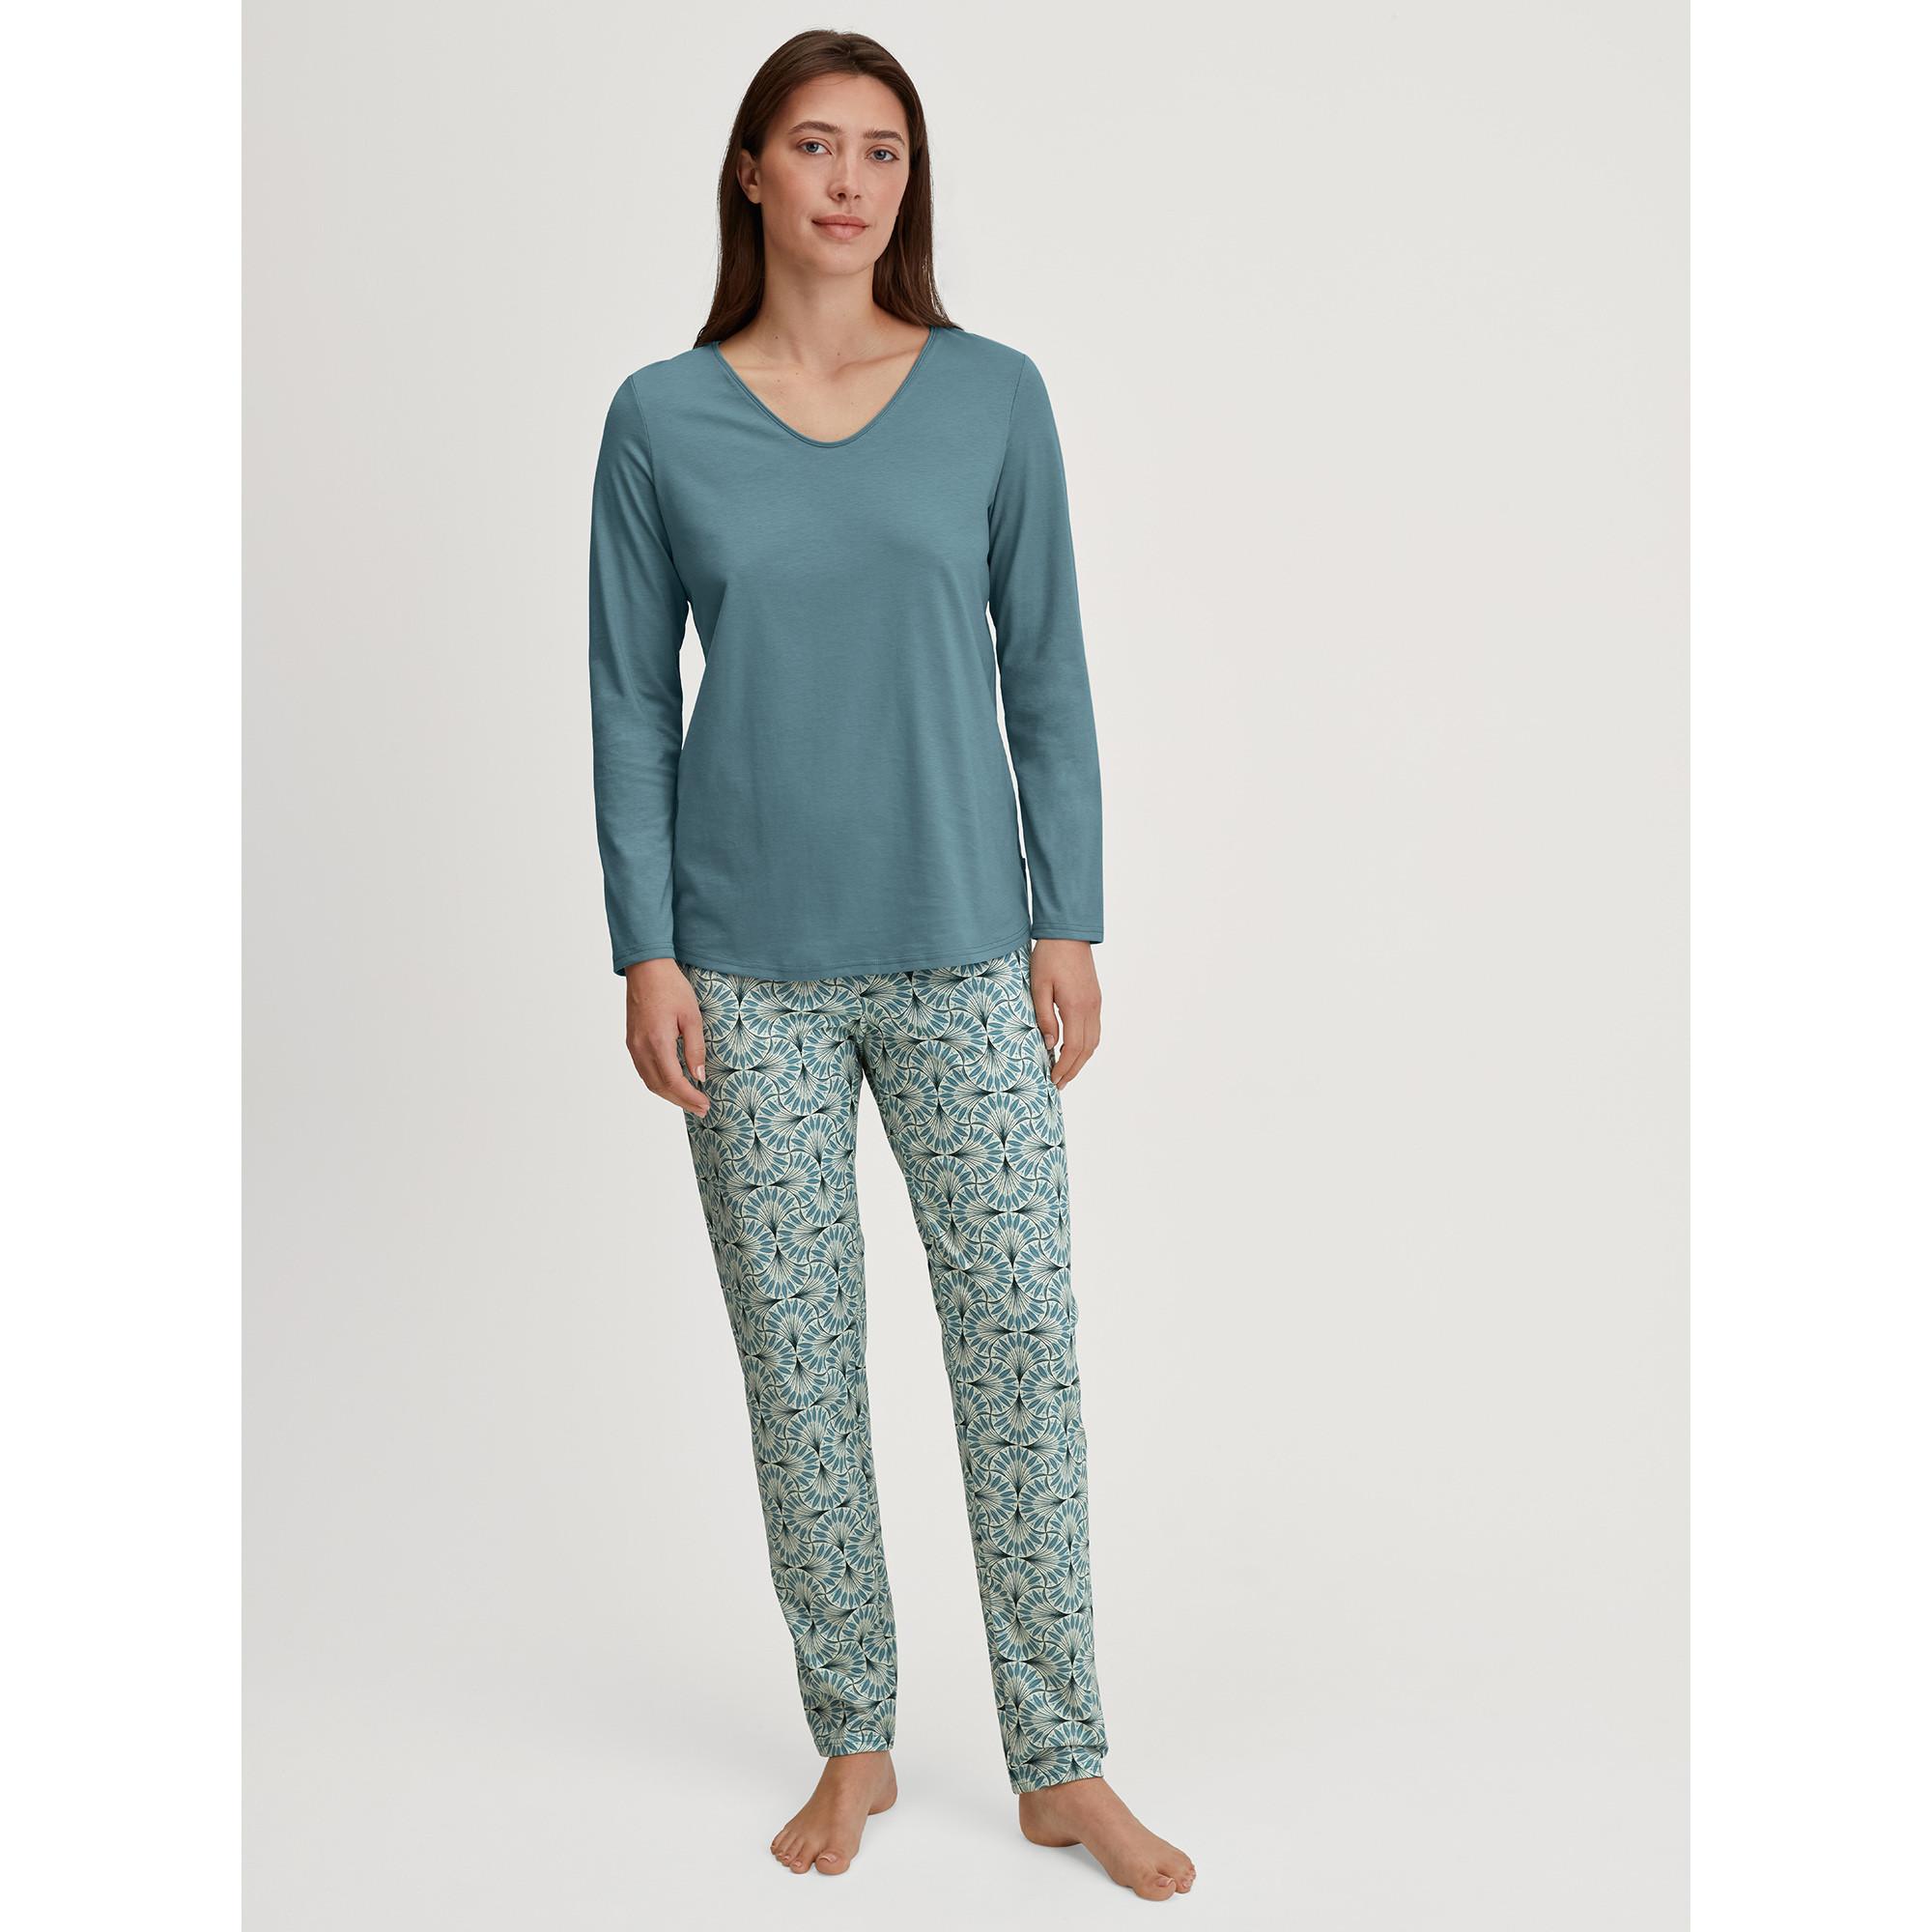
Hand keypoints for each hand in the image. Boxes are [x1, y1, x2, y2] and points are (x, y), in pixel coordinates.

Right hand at [624, 958, 708, 1114]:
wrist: (646, 969)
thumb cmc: (671, 988)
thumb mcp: (692, 1016)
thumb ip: (695, 1048)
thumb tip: (699, 1076)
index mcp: (657, 1042)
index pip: (673, 1082)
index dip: (689, 1097)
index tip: (705, 1104)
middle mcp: (641, 1048)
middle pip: (659, 1087)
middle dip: (681, 1101)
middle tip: (701, 1108)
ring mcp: (633, 1046)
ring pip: (649, 1082)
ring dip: (669, 1094)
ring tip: (689, 1100)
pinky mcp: (631, 1042)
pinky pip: (643, 1071)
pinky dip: (658, 1083)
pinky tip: (672, 1083)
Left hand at [1029, 939, 1100, 1089]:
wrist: (1068, 933)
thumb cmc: (1049, 956)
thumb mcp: (1038, 986)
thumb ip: (1044, 1017)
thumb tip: (1049, 1044)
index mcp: (1075, 1006)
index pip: (1074, 1047)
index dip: (1065, 1067)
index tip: (1053, 1079)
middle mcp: (1091, 1008)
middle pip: (1087, 1049)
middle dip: (1073, 1069)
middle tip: (1059, 1083)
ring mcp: (1095, 1003)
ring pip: (1094, 1041)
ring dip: (1081, 1059)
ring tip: (1065, 1070)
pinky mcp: (1095, 998)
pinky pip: (1094, 1029)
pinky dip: (1085, 1045)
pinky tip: (1072, 1048)